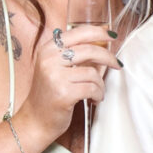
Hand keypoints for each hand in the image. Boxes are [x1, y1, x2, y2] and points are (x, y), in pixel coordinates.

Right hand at [17, 23, 121, 139]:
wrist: (35, 120)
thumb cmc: (50, 93)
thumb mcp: (57, 67)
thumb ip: (76, 54)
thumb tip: (104, 43)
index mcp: (48, 49)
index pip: (79, 33)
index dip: (99, 32)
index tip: (112, 36)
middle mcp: (49, 59)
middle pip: (89, 50)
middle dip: (108, 57)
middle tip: (117, 64)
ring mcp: (55, 76)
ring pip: (92, 72)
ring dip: (101, 83)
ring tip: (98, 91)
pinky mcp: (63, 94)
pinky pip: (92, 88)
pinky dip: (98, 94)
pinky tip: (95, 99)